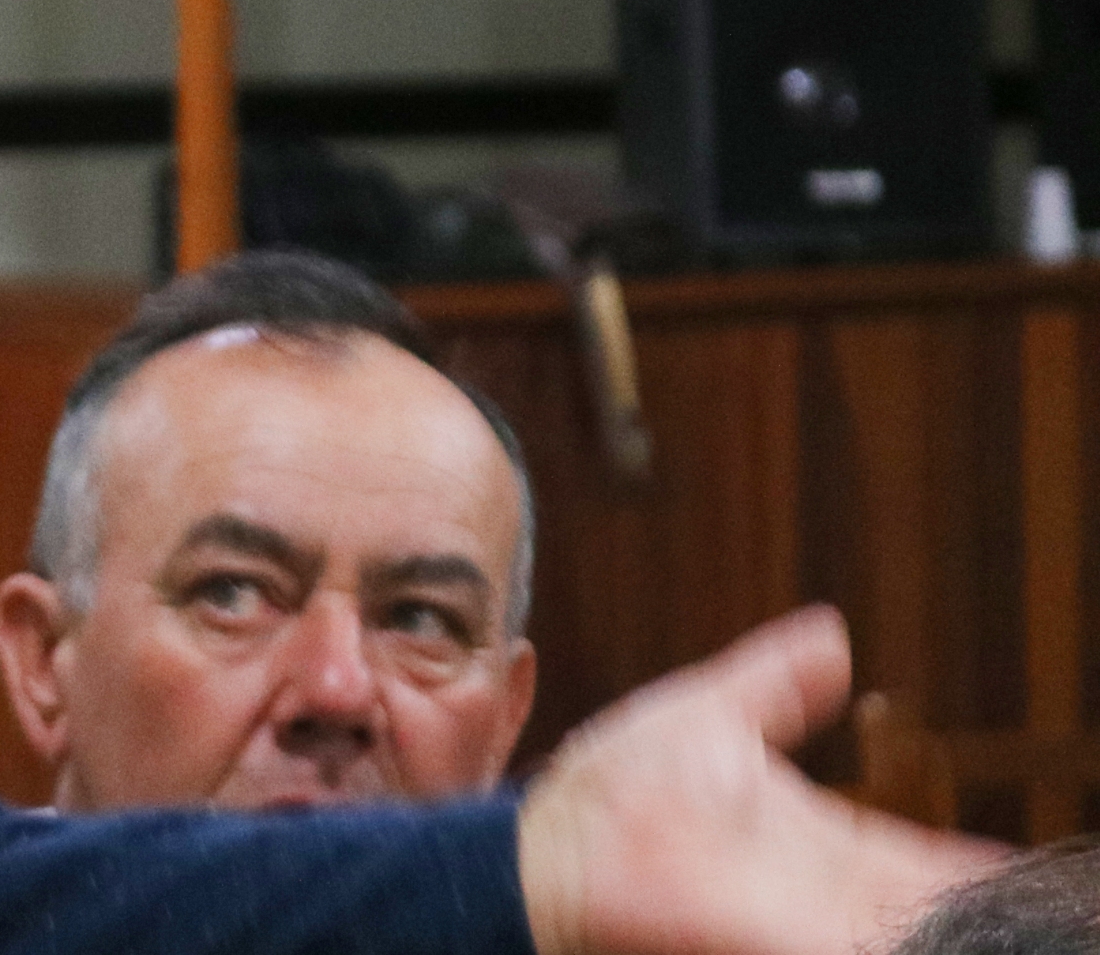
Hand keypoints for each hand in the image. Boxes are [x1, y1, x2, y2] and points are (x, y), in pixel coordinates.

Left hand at [518, 606, 1000, 954]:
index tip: (1010, 874)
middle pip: (911, 912)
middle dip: (961, 917)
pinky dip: (858, 945)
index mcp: (812, 840)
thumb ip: (775, 682)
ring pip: (877, 934)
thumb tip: (835, 632)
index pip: (912, 862)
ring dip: (924, 931)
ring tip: (984, 932)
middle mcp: (807, 894)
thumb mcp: (707, 714)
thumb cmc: (610, 784)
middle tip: (1017, 916)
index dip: (965, 874)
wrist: (539, 839)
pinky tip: (908, 940)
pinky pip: (824, 950)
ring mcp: (779, 925)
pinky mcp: (745, 945)